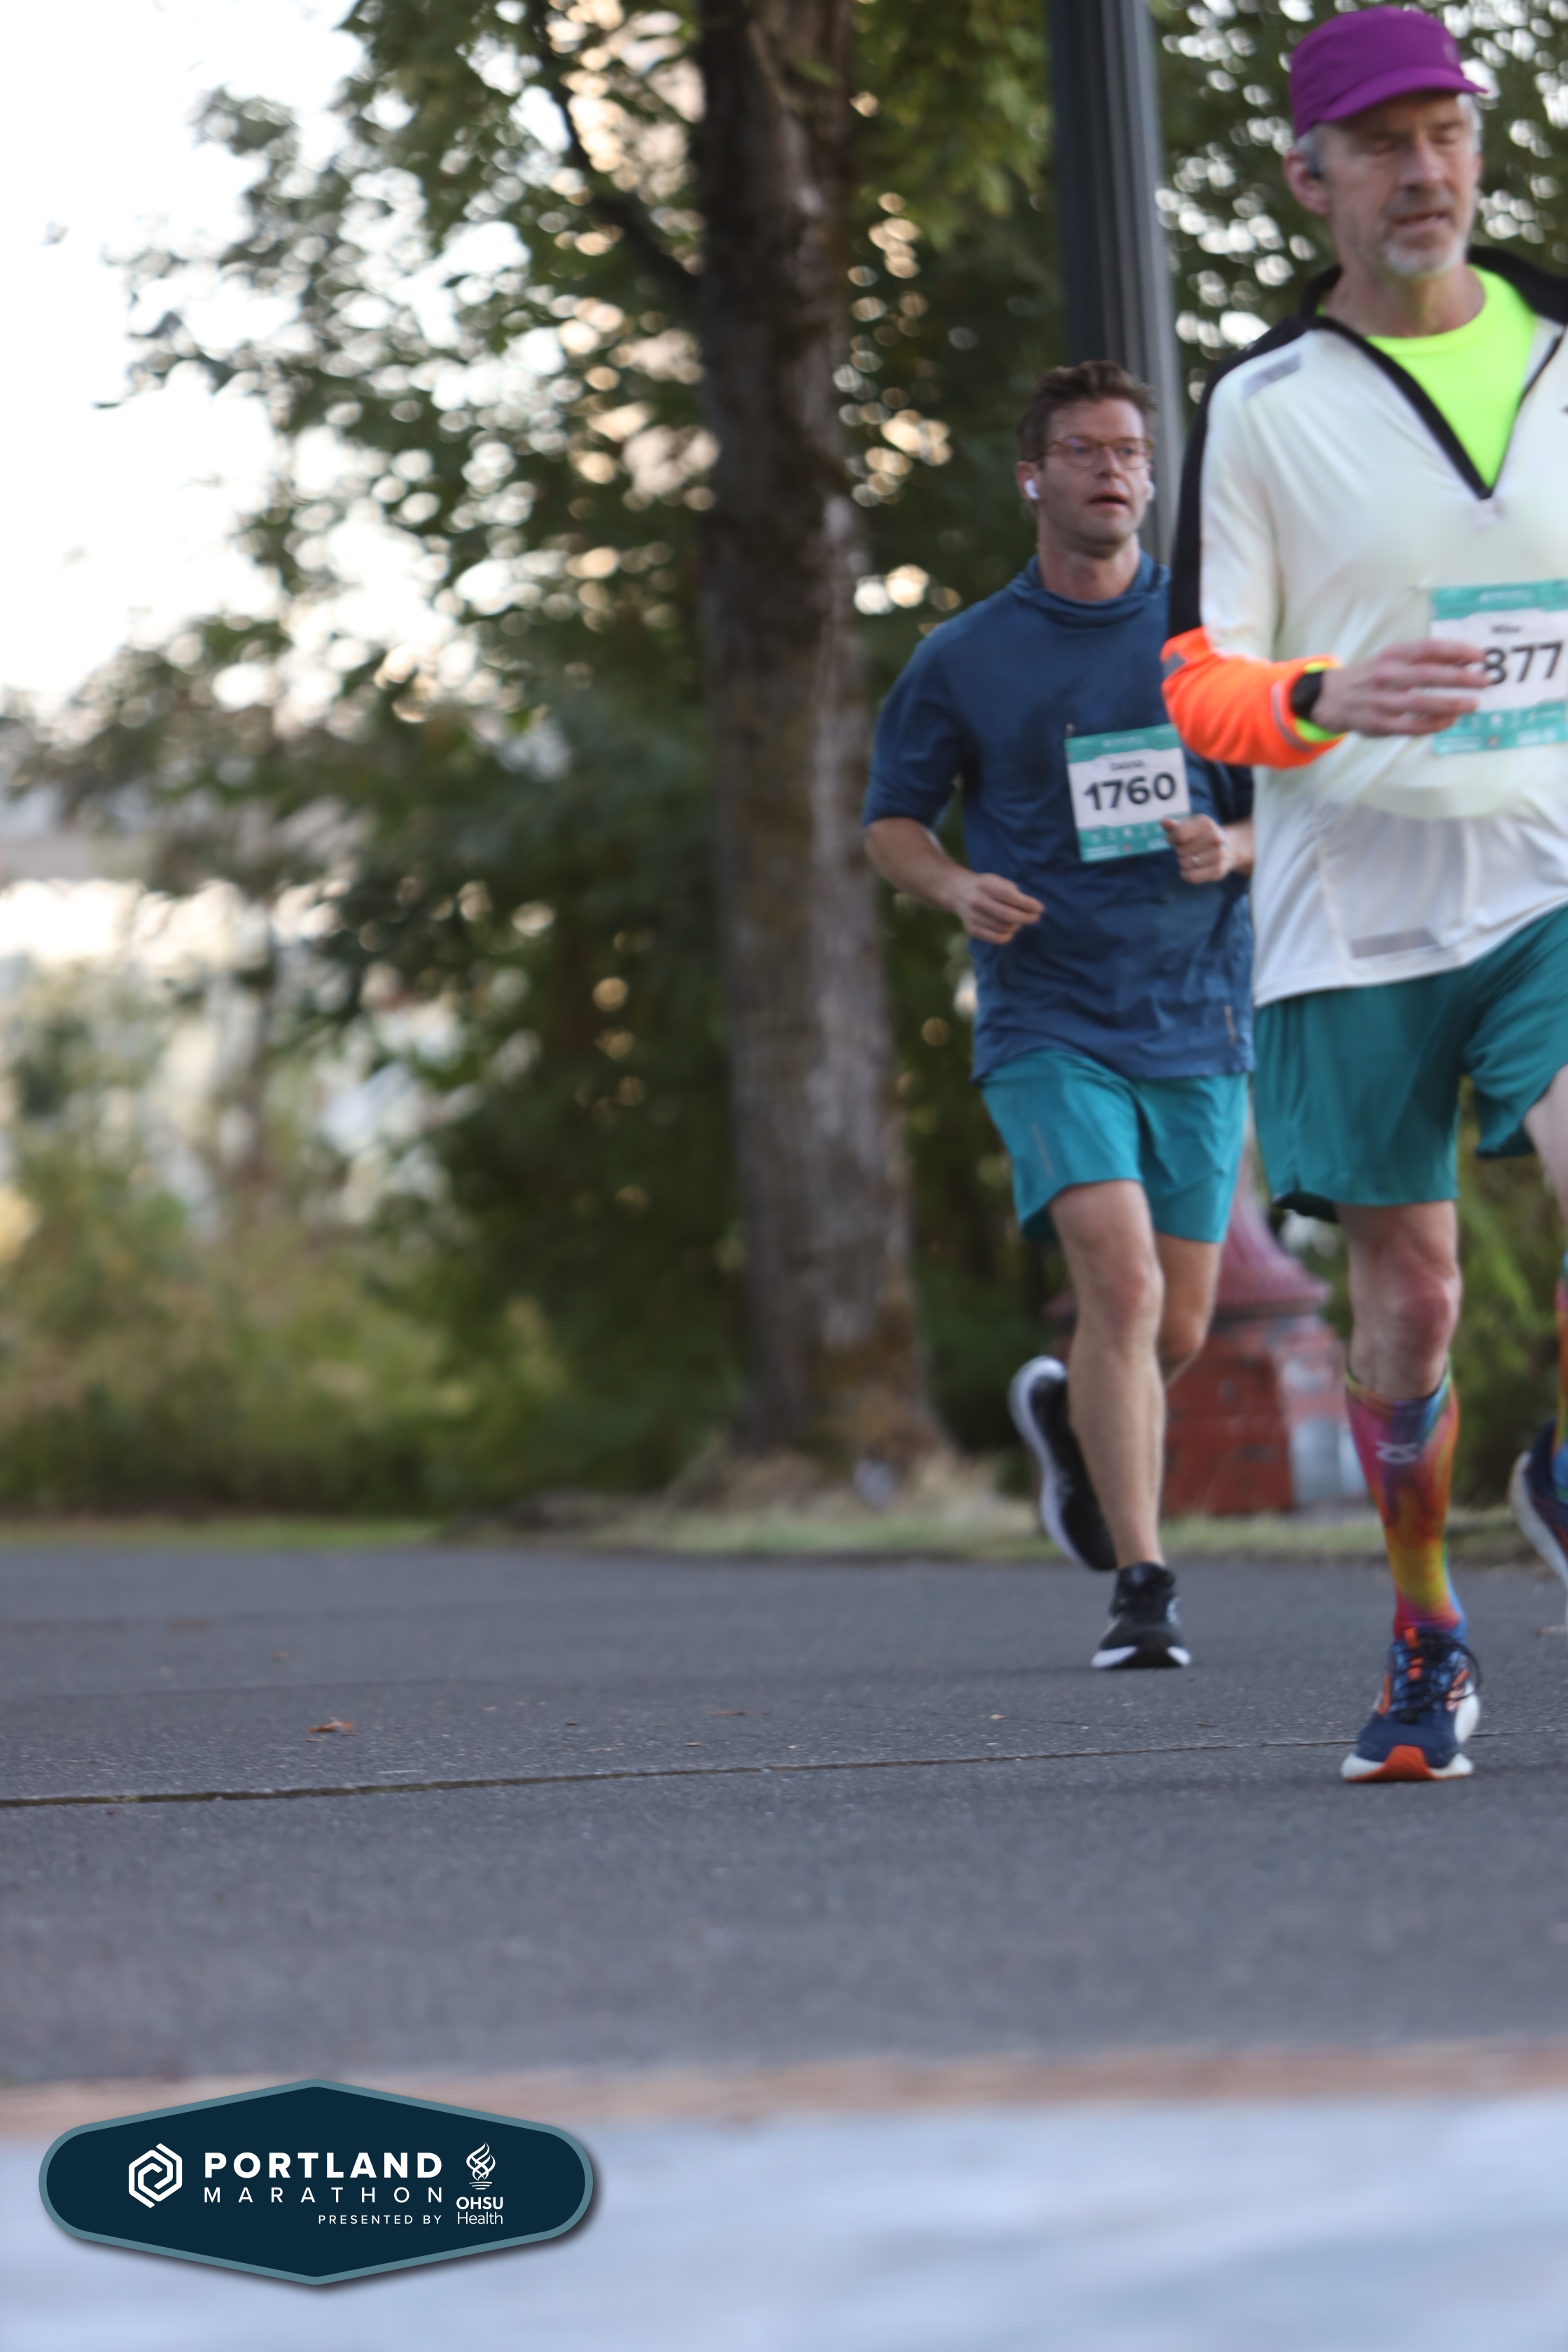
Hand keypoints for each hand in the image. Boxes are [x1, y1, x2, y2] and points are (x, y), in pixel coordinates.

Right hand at [950, 870, 1042, 942]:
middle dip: (1026, 918)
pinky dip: (1007, 936)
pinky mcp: (972, 929)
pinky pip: (996, 938)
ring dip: (1016, 926)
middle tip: (1035, 917)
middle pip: (1008, 915)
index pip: (1010, 897)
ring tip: (1019, 921)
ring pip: (1003, 928)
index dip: (1027, 904)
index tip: (1040, 908)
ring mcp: (973, 917)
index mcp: (985, 885)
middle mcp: (977, 901)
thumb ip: (1013, 891)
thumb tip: (1033, 907)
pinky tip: (1010, 930)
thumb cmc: (984, 886)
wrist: (957, 892)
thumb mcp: (997, 880)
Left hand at [1163, 814, 1242, 883]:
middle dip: (1179, 851)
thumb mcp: (1189, 826)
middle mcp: (1214, 837)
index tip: (1174, 839)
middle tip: (1187, 849)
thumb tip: (1164, 822)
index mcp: (1205, 823)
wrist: (1229, 847)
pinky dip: (1185, 875)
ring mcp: (1218, 854)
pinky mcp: (1218, 870)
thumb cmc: (1201, 836)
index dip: (1171, 838)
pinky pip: (1192, 877)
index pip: (1179, 834)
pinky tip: (1186, 870)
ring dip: (1183, 862)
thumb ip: (1174, 826)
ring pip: (1185, 864)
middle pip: (1180, 850)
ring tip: (1191, 857)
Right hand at [1312, 638, 1487, 737]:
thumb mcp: (1392, 658)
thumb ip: (1425, 659)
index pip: (1428, 648)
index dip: (1456, 651)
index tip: (1480, 657)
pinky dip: (1433, 725)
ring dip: (1450, 704)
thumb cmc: (1372, 675)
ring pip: (1420, 704)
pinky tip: (1449, 721)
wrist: (1331, 697)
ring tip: (1472, 704)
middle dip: (1460, 679)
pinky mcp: (1378, 724)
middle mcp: (1384, 675)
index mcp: (1391, 654)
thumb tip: (1466, 660)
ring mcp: (1380, 701)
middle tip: (1484, 681)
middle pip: (1427, 675)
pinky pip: (1410, 726)